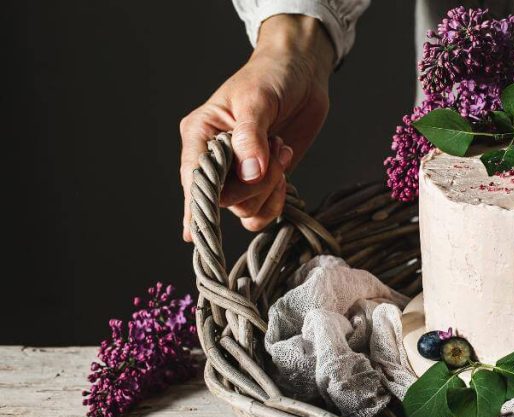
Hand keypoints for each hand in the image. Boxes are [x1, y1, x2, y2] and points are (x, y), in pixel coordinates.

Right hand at [179, 14, 333, 240]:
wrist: (301, 75)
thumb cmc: (271, 77)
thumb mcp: (257, 99)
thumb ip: (251, 136)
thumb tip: (250, 173)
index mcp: (201, 135)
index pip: (194, 177)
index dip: (199, 203)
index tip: (203, 227)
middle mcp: (215, 159)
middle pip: (223, 200)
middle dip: (255, 184)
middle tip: (275, 149)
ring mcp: (239, 174)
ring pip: (244, 209)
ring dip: (269, 188)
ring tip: (281, 152)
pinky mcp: (263, 182)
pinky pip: (261, 212)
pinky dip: (276, 202)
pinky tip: (284, 175)